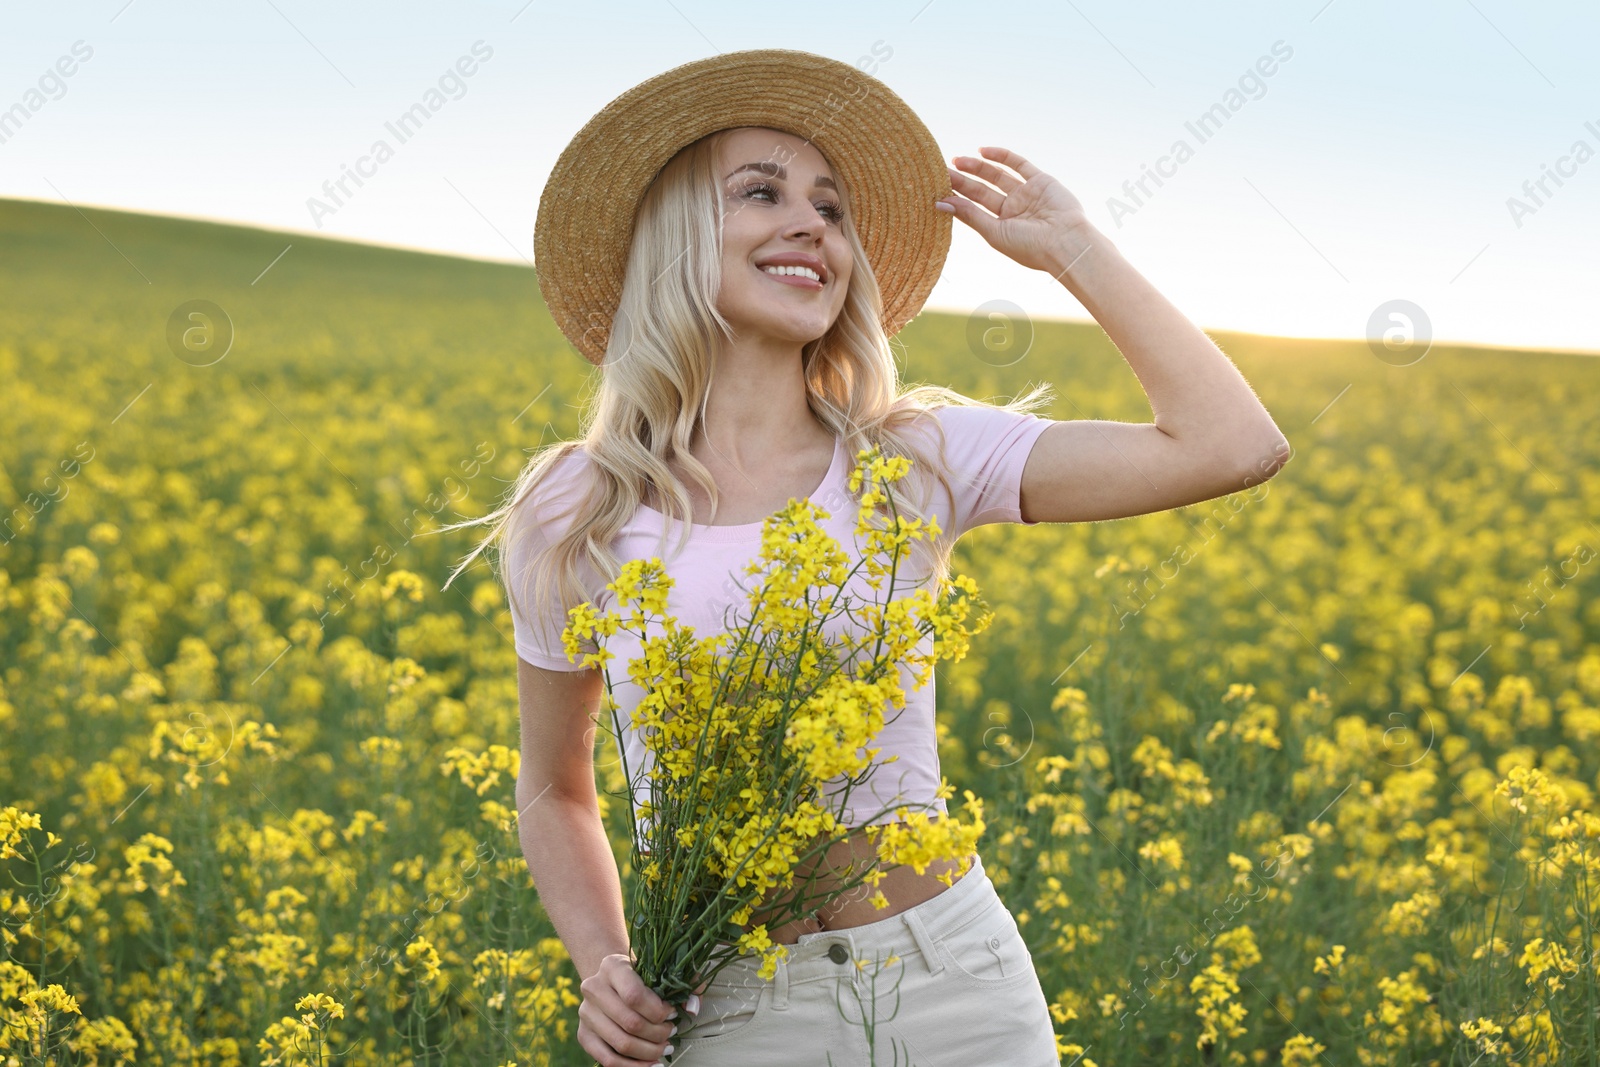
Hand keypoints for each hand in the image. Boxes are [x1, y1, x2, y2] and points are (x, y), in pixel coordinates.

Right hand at [577, 952, 695, 1066]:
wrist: (612, 980)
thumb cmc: (643, 976)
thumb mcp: (663, 969)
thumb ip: (685, 983)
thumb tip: (692, 1009)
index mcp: (612, 966)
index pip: (634, 996)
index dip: (658, 1011)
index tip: (673, 1013)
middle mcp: (593, 988)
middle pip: (630, 1022)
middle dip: (658, 1033)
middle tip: (672, 1033)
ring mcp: (585, 1013)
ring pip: (621, 1043)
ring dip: (649, 1052)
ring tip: (665, 1049)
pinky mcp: (583, 1035)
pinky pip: (608, 1060)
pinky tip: (652, 1065)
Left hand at [937, 146, 1093, 275]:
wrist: (1066, 241)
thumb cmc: (1030, 246)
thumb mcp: (994, 232)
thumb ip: (970, 215)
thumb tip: (941, 203)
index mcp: (1001, 227)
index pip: (973, 208)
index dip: (956, 197)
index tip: (937, 188)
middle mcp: (1013, 210)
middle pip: (981, 191)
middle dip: (962, 180)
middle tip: (942, 170)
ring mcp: (1027, 194)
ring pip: (997, 176)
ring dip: (977, 167)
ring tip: (957, 160)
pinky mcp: (1040, 180)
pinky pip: (1019, 164)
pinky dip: (1001, 156)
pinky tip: (982, 151)